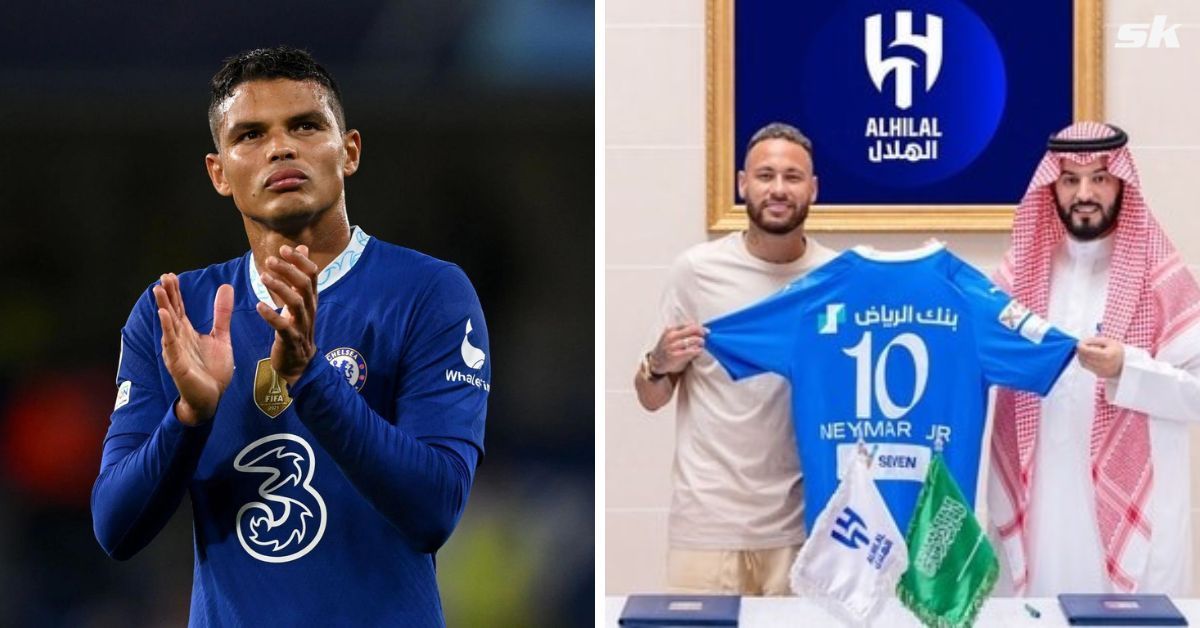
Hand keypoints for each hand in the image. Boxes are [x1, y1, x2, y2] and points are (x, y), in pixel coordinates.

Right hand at [153, 274, 233, 425]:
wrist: (212, 398)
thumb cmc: (213, 370)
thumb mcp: (221, 337)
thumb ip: (221, 315)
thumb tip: (225, 288)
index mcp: (188, 333)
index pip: (179, 309)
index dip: (175, 293)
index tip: (171, 275)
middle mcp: (179, 340)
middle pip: (171, 313)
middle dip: (167, 295)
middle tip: (163, 277)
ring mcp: (176, 351)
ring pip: (168, 326)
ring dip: (163, 307)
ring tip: (158, 290)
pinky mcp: (178, 364)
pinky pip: (171, 344)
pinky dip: (167, 330)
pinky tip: (164, 315)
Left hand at [255, 245, 318, 385]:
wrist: (299, 363)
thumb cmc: (297, 327)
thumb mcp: (300, 299)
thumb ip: (299, 274)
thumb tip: (302, 247)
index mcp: (311, 298)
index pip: (312, 274)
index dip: (299, 260)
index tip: (283, 248)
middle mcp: (310, 309)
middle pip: (304, 285)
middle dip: (288, 270)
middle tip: (269, 260)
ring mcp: (302, 325)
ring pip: (296, 302)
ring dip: (280, 288)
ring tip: (263, 277)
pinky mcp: (291, 340)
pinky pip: (283, 326)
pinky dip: (272, 315)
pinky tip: (259, 306)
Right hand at [648, 322, 707, 374]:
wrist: (656, 362)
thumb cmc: (667, 349)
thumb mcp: (671, 337)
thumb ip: (682, 332)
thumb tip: (700, 329)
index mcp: (670, 329)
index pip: (689, 324)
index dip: (699, 327)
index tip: (706, 331)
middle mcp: (671, 336)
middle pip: (692, 330)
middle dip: (701, 333)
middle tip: (705, 338)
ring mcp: (673, 346)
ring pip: (694, 340)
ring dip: (701, 342)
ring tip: (702, 345)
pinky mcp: (676, 356)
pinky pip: (692, 351)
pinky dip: (698, 350)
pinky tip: (698, 351)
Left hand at [1077, 336, 1124, 378]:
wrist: (1126, 363)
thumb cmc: (1117, 351)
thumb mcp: (1108, 341)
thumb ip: (1094, 340)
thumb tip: (1081, 342)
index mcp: (1106, 355)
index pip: (1087, 351)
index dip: (1081, 346)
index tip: (1080, 342)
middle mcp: (1103, 364)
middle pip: (1084, 357)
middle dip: (1080, 350)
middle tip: (1082, 345)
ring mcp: (1101, 371)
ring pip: (1083, 363)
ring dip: (1081, 356)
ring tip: (1085, 350)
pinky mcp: (1099, 374)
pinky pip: (1086, 367)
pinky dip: (1083, 361)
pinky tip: (1087, 356)